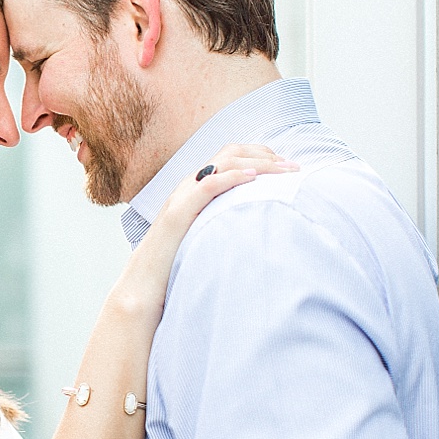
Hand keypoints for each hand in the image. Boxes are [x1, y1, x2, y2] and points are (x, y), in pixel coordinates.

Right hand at [123, 144, 296, 311]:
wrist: (144, 285)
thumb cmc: (177, 265)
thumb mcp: (207, 236)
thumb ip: (226, 223)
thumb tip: (258, 224)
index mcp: (197, 189)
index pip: (231, 157)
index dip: (261, 156)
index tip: (287, 167)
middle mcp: (189, 186)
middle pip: (231, 152)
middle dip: (266, 155)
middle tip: (294, 167)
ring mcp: (182, 196)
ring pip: (223, 162)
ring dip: (258, 163)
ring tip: (283, 170)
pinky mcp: (178, 212)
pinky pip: (207, 185)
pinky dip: (232, 177)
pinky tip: (253, 178)